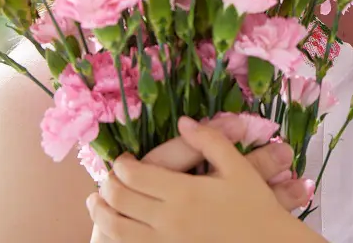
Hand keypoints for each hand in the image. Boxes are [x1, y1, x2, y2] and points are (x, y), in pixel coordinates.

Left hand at [88, 115, 310, 242]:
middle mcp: (168, 219)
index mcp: (184, 193)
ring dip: (101, 213)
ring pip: (117, 228)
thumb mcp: (238, 168)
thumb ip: (210, 141)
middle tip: (110, 178)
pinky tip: (117, 227)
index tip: (125, 160)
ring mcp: (165, 242)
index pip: (134, 176)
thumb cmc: (255, 206)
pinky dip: (116, 235)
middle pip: (119, 200)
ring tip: (98, 203)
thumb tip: (184, 121)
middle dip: (108, 186)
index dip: (122, 165)